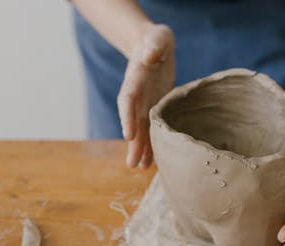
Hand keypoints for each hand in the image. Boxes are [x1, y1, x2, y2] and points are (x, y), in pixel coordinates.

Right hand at [117, 24, 174, 168]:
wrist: (154, 45)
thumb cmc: (157, 40)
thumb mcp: (158, 37)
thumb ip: (154, 46)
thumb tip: (150, 57)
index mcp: (135, 78)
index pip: (128, 100)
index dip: (127, 117)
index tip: (128, 135)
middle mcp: (137, 95)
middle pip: (133, 121)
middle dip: (133, 143)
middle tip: (132, 164)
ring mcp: (145, 102)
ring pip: (142, 129)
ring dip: (142, 148)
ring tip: (142, 168)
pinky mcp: (154, 107)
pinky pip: (152, 127)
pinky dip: (153, 142)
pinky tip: (154, 159)